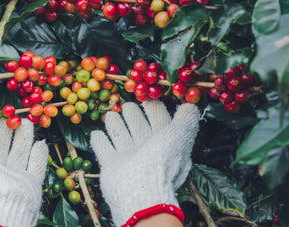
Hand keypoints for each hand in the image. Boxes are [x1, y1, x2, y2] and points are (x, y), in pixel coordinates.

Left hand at [0, 117, 47, 226]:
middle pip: (2, 144)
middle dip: (6, 128)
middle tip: (11, 114)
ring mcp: (13, 176)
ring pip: (20, 151)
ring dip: (24, 136)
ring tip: (27, 122)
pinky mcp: (30, 183)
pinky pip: (37, 166)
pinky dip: (40, 155)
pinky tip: (42, 142)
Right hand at [90, 101, 198, 225]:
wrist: (140, 190)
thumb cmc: (162, 160)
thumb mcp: (180, 134)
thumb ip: (186, 119)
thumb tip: (191, 106)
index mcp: (165, 143)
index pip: (159, 121)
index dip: (154, 108)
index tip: (148, 97)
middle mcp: (147, 150)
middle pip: (138, 127)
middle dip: (132, 115)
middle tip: (127, 105)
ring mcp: (128, 158)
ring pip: (120, 136)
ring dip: (115, 125)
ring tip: (111, 114)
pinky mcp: (111, 166)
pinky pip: (103, 149)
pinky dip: (99, 141)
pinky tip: (97, 134)